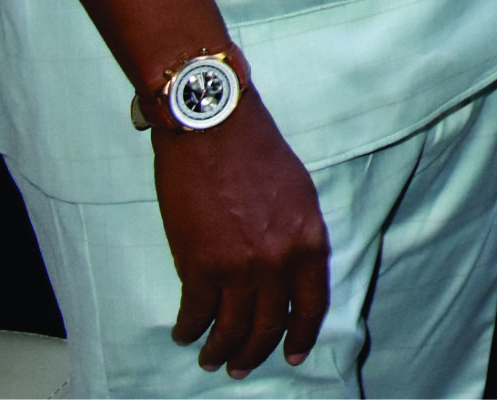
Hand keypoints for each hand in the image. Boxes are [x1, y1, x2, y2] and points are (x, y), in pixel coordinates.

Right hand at [153, 88, 329, 377]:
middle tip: (240, 367)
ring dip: (218, 350)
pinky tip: (184, 332)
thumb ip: (297, 236)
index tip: (293, 355)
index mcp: (309, 241)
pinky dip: (188, 329)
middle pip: (268, 326)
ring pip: (230, 329)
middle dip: (253, 353)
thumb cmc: (257, 152)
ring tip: (210, 358)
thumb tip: (287, 273)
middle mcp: (279, 261)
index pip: (311, 305)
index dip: (301, 336)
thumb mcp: (299, 194)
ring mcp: (239, 268)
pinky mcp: (199, 266)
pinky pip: (195, 314)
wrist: (214, 130)